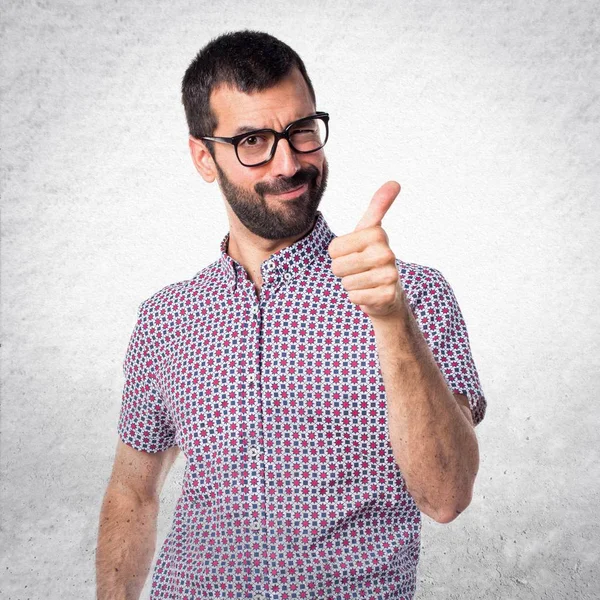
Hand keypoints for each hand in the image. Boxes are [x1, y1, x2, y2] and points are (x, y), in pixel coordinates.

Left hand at [327, 181, 404, 319]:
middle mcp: (386, 253)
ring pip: (346, 283)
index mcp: (377, 234)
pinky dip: (358, 298)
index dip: (338, 255)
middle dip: (343, 271)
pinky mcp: (387, 296)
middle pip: (337, 267)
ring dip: (351, 285)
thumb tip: (394, 182)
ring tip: (364, 281)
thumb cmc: (373, 257)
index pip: (334, 249)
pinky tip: (369, 293)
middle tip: (359, 269)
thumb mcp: (371, 231)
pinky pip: (354, 297)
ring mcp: (389, 276)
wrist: (389, 292)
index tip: (354, 253)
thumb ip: (378, 207)